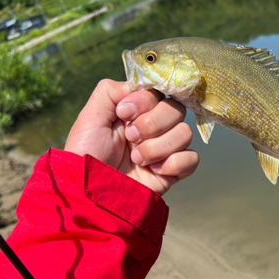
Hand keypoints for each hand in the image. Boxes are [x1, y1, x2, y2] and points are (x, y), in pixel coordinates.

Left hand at [64, 79, 198, 194]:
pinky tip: (153, 171)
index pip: (159, 91)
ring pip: (185, 133)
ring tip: (137, 159)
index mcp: (136, 112)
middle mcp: (153, 128)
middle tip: (130, 138)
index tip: (124, 114)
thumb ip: (111, 91)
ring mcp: (164, 150)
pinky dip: (174, 164)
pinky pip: (192, 159)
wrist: (90, 193)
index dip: (145, 101)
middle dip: (152, 123)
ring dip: (158, 146)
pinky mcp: (172, 172)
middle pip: (177, 109)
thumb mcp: (91, 116)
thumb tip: (137, 86)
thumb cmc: (86, 154)